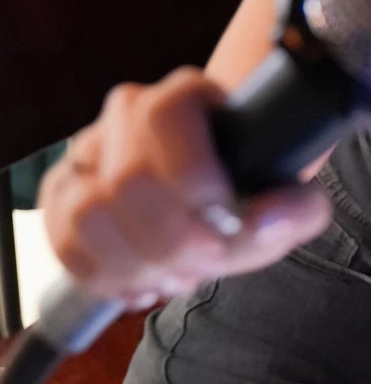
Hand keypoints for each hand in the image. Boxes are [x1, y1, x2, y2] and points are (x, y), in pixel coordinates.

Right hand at [38, 67, 332, 309]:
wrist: (219, 190)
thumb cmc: (250, 187)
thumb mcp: (291, 202)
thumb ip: (297, 209)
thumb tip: (266, 219)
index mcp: (184, 96)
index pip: (165, 118)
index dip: (192, 179)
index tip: (225, 223)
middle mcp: (126, 113)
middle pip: (126, 179)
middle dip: (169, 241)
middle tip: (204, 262)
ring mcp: (87, 152)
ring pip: (84, 213)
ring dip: (134, 264)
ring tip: (172, 278)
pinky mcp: (61, 194)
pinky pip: (60, 241)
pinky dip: (102, 277)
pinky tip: (140, 287)